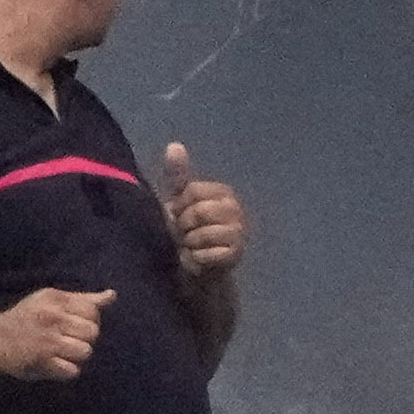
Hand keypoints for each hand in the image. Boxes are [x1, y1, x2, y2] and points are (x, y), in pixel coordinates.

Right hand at [0, 282, 110, 379]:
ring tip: (63, 353)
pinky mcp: (41, 363)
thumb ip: (83, 299)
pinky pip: (72, 371)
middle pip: (92, 332)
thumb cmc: (28, 316)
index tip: (76, 325)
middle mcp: (51, 318)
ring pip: (85, 352)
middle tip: (69, 339)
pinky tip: (55, 364)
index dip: (90, 320)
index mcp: (55, 300)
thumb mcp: (52, 300)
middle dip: (84, 338)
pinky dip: (67, 370)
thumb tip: (112, 296)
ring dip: (77, 355)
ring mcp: (46, 342)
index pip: (92, 311)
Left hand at [158, 162, 245, 291]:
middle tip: (185, 234)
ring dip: (189, 245)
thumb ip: (177, 174)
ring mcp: (239, 232)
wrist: (197, 268)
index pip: (191, 191)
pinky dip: (195, 259)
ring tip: (192, 246)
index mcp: (223, 192)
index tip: (179, 215)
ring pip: (201, 234)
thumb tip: (174, 145)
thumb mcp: (178, 200)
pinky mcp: (236, 254)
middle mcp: (236, 209)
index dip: (179, 206)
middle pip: (197, 212)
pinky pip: (206, 254)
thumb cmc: (186, 230)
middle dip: (183, 226)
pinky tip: (198, 260)